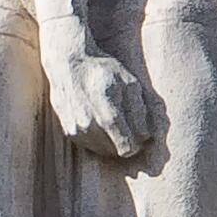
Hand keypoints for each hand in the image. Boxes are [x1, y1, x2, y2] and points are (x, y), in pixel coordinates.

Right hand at [43, 34, 158, 162]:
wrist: (69, 63)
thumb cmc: (103, 70)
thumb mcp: (130, 83)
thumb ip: (140, 111)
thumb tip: (147, 136)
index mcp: (108, 116)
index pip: (128, 148)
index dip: (137, 143)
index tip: (139, 132)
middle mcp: (90, 127)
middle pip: (117, 152)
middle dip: (124, 140)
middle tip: (124, 121)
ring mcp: (77, 131)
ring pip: (103, 151)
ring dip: (110, 141)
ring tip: (110, 119)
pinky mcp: (69, 133)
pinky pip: (90, 146)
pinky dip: (97, 138)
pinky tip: (97, 119)